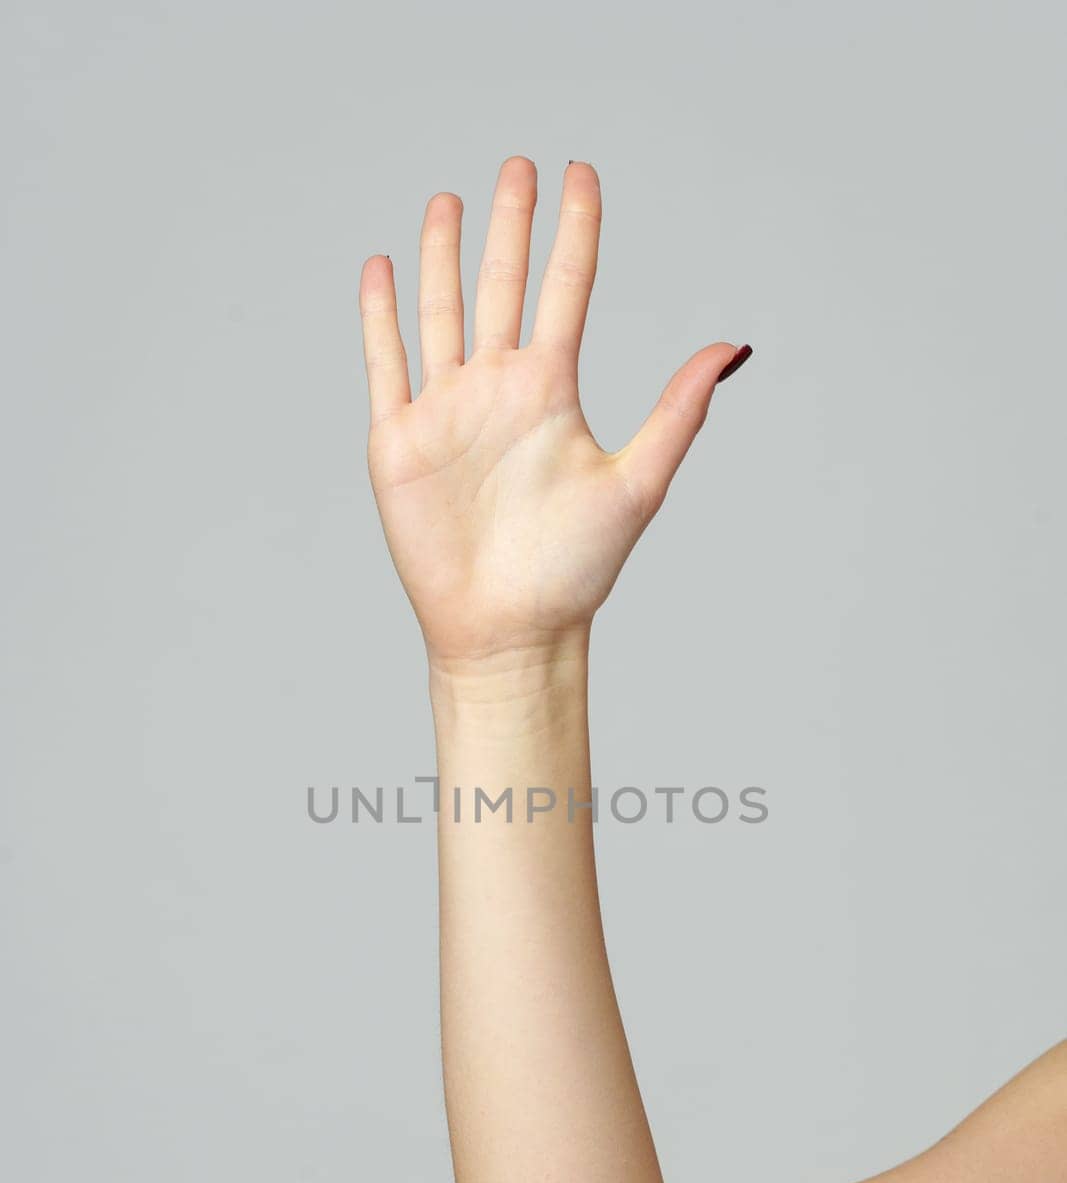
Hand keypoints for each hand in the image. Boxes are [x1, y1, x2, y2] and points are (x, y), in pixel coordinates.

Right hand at [359, 156, 750, 669]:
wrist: (508, 630)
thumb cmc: (573, 571)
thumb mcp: (637, 483)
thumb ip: (678, 411)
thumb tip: (732, 348)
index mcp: (552, 391)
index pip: (565, 288)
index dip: (574, 231)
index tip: (581, 174)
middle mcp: (498, 389)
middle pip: (500, 284)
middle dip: (508, 225)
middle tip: (517, 166)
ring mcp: (446, 410)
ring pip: (441, 310)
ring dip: (444, 255)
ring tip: (450, 198)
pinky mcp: (399, 439)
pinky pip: (386, 362)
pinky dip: (381, 316)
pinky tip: (383, 268)